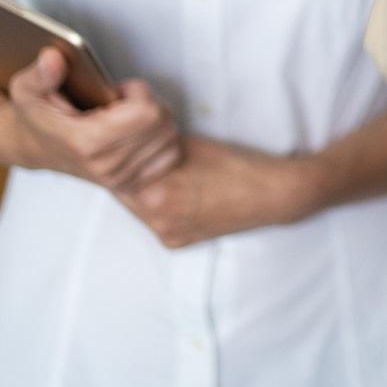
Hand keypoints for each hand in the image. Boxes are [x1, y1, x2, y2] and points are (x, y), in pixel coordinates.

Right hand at [5, 46, 180, 190]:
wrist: (36, 148)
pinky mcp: (131, 184)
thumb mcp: (28, 88)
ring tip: (128, 117)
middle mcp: (105, 166)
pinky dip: (163, 140)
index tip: (119, 91)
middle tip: (124, 103)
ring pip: (170, 137)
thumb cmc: (37, 115)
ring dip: (157, 121)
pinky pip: (171, 156)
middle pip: (162, 122)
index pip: (145, 112)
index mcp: (85, 142)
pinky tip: (139, 133)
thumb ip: (42, 73)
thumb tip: (53, 57)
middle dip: (149, 103)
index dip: (138, 92)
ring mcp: (119, 178)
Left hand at [115, 136, 322, 249]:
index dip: (119, 158)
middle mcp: (156, 220)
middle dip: (129, 177)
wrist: (269, 194)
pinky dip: (161, 208)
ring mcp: (167, 234)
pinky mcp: (178, 243)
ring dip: (144, 192)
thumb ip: (153, 149)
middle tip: (135, 159)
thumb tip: (131, 143)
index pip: (117, 175)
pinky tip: (178, 193)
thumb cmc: (233, 164)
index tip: (120, 148)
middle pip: (125, 194)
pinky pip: (158, 222)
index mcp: (154, 194)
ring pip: (140, 209)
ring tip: (162, 174)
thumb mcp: (187, 145)